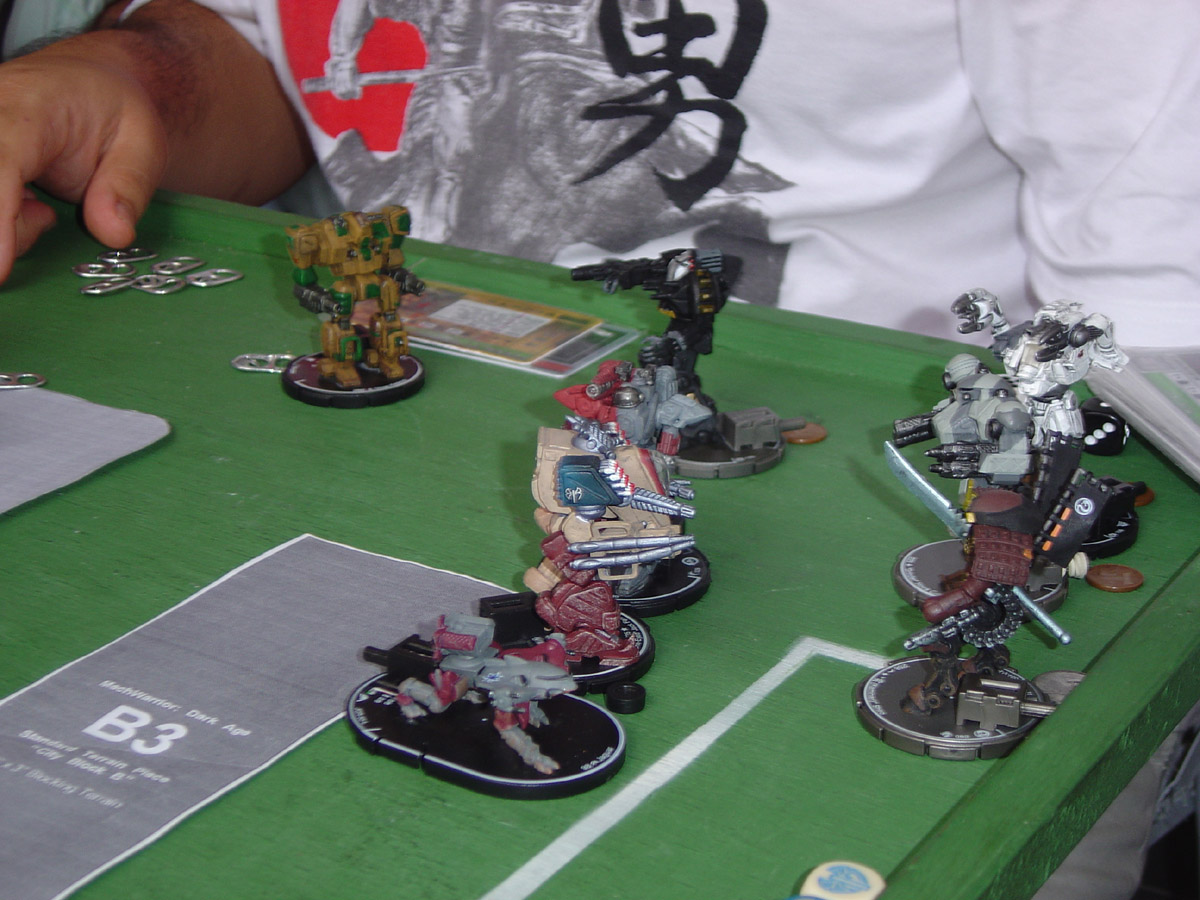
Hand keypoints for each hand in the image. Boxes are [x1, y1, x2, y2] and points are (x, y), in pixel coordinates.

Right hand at [0, 37, 166, 281]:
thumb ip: (130, 186)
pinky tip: (25, 203)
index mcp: (28, 108)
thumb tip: (115, 235)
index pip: (1, 162)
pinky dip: (0, 218)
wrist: (85, 79)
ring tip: (42, 207)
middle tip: (46, 218)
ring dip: (1, 223)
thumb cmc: (114, 109)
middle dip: (4, 226)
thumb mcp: (144, 141)